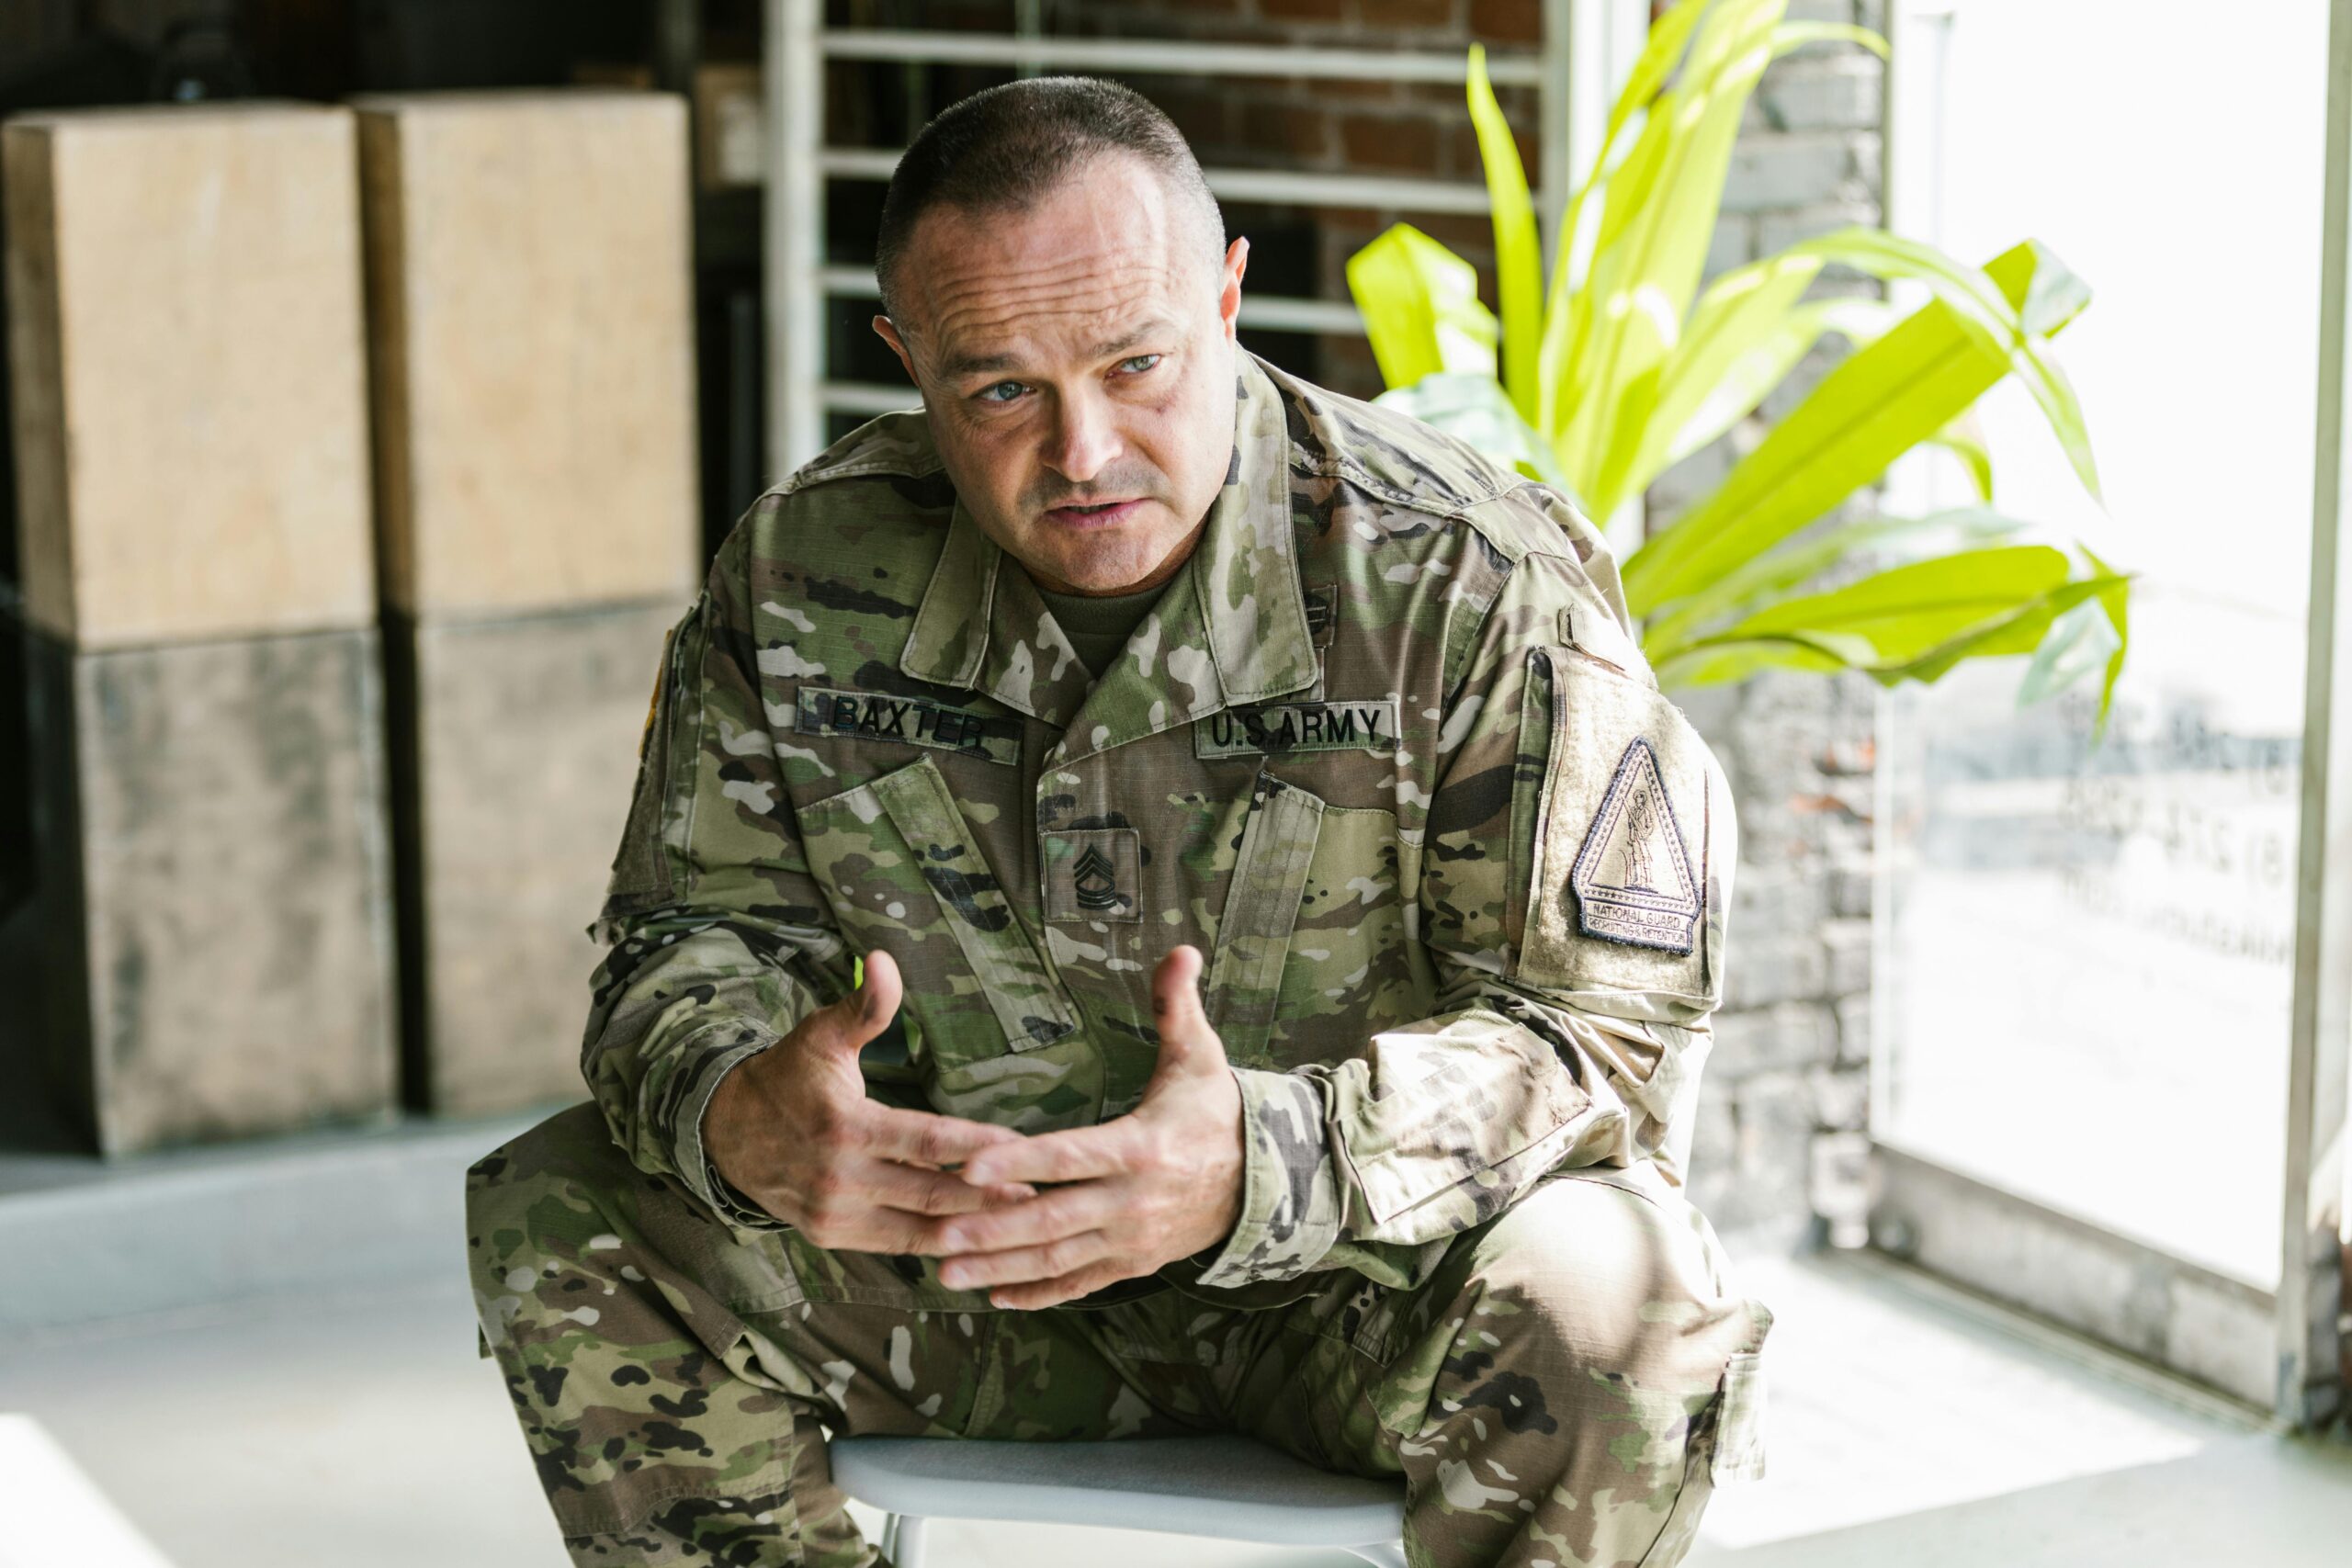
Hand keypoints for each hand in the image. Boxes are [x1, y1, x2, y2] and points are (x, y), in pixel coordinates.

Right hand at [704, 950, 1036, 1250]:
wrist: (724, 1133)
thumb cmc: (786, 1077)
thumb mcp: (821, 1035)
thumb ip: (864, 1007)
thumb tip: (885, 959)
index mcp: (846, 1127)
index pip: (925, 1141)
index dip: (976, 1146)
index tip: (1022, 1147)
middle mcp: (841, 1178)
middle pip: (932, 1193)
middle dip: (990, 1196)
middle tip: (1045, 1193)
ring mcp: (835, 1214)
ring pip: (920, 1229)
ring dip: (974, 1229)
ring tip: (1026, 1222)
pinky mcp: (831, 1237)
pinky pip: (896, 1245)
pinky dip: (939, 1246)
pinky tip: (981, 1242)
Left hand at [937, 945, 1244, 1308]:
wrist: (1267, 1178)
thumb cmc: (1216, 1109)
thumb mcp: (1200, 1054)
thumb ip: (1177, 1005)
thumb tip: (1181, 948)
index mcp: (1141, 1146)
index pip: (1070, 1156)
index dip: (1019, 1164)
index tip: (968, 1168)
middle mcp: (1133, 1200)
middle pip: (1054, 1219)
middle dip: (992, 1230)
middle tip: (936, 1236)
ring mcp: (1132, 1239)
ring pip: (1058, 1259)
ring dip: (1000, 1267)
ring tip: (944, 1270)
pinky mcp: (1134, 1263)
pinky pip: (1080, 1284)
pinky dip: (1038, 1293)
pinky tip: (994, 1297)